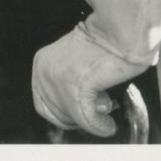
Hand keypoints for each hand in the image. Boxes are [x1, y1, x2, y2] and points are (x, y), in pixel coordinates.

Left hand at [31, 23, 147, 137]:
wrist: (118, 34)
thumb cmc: (105, 44)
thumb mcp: (76, 62)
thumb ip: (69, 81)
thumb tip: (76, 110)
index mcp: (42, 62)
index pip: (43, 103)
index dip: (63, 115)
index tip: (77, 119)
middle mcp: (45, 71)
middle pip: (56, 113)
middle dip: (78, 118)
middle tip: (94, 114)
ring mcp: (57, 79)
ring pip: (71, 117)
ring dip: (90, 121)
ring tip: (104, 111)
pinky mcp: (75, 87)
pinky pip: (86, 119)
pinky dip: (99, 126)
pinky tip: (107, 124)